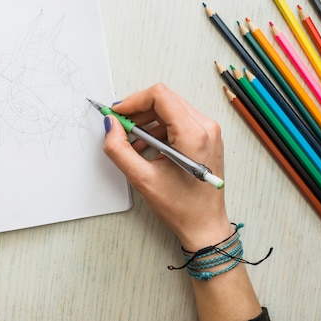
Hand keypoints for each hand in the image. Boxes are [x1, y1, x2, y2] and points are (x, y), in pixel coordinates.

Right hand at [102, 83, 230, 249]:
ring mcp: (209, 131)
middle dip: (138, 110)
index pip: (160, 96)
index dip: (133, 101)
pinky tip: (146, 146)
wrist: (205, 225)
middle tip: (120, 126)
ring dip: (147, 120)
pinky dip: (158, 128)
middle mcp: (206, 127)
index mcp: (193, 135)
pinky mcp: (207, 137)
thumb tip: (111, 125)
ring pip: (170, 108)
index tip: (118, 114)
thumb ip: (119, 149)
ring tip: (132, 141)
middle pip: (165, 99)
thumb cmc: (182, 207)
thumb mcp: (142, 179)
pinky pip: (178, 120)